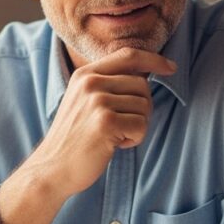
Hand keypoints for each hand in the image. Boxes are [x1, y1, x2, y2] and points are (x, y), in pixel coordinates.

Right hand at [32, 48, 175, 196]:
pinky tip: (114, 145)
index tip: (171, 67)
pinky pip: (141, 125)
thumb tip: (147, 72)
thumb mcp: (84, 101)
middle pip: (142, 84)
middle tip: (123, 126)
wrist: (52, 168)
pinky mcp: (105, 122)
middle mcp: (90, 83)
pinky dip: (134, 139)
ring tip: (114, 136)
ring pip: (145, 106)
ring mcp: (97, 101)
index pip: (128, 55)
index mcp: (85, 74)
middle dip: (142, 108)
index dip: (154, 59)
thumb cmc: (74, 138)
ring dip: (137, 126)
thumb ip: (108, 84)